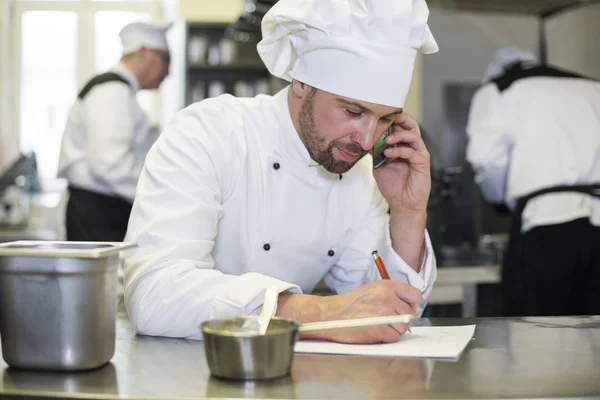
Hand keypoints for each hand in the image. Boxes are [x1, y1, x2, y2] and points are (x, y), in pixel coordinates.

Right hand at [278, 281, 420, 343]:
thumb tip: (405, 305)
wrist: (329, 314)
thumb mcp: (371, 290)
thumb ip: (390, 295)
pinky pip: (393, 338)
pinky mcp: (379, 329)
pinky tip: (373, 332)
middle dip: (400, 320)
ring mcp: (384, 313)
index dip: (411, 305)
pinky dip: (386, 338)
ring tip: (377, 326)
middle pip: (409, 314)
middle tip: (385, 321)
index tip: (404, 310)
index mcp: (386, 286)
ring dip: (393, 330)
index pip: (415, 295)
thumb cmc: (347, 304)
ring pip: (403, 328)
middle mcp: (387, 297)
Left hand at [373, 114, 430, 212]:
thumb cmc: (393, 186)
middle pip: (412, 126)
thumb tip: (366, 139)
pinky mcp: (423, 164)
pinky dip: (400, 150)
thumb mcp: (379, 166)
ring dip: (399, 135)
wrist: (402, 204)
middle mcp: (413, 148)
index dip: (392, 121)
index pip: (401, 127)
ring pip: (414, 136)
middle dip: (401, 120)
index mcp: (404, 146)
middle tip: (388, 120)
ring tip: (387, 139)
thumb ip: (375, 152)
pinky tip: (388, 153)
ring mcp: (419, 155)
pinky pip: (413, 152)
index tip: (379, 118)